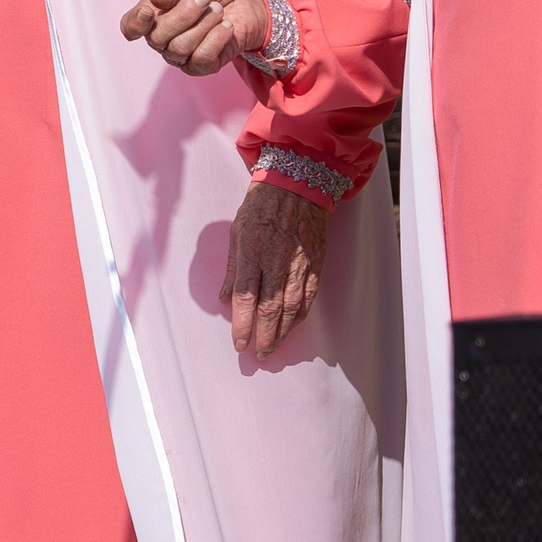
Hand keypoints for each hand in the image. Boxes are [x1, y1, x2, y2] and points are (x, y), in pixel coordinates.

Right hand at [123, 0, 269, 75]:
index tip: (148, 11)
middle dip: (183, 15)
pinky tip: (226, 26)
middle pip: (157, 37)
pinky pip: (201, 58)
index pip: (130, 27)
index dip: (135, 23)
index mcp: (153, 15)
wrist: (247, 2)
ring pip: (179, 48)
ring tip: (218, 10)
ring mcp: (180, 55)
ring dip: (203, 25)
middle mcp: (162, 38)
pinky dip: (216, 38)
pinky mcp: (202, 67)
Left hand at [223, 182, 327, 358]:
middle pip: (270, 310)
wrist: (297, 186)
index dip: (242, 325)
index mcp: (253, 253)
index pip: (246, 299)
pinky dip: (300, 317)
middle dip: (263, 336)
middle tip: (257, 355)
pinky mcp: (315, 265)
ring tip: (272, 348)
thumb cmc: (262, 207)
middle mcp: (277, 263)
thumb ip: (233, 269)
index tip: (239, 343)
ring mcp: (299, 265)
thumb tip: (226, 299)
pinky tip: (292, 327)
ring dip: (282, 333)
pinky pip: (308, 298)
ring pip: (292, 308)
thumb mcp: (237, 232)